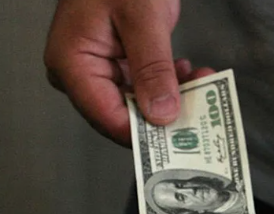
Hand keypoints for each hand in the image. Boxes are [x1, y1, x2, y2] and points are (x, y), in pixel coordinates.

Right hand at [44, 0, 215, 145]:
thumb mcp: (141, 17)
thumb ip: (152, 67)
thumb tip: (161, 115)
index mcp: (72, 64)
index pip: (107, 116)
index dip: (144, 133)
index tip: (180, 136)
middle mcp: (79, 73)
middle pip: (121, 115)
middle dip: (163, 115)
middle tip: (200, 111)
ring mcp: (97, 69)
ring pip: (136, 103)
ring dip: (171, 98)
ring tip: (201, 83)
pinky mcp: (115, 63)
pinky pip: (141, 86)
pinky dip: (167, 83)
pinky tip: (188, 73)